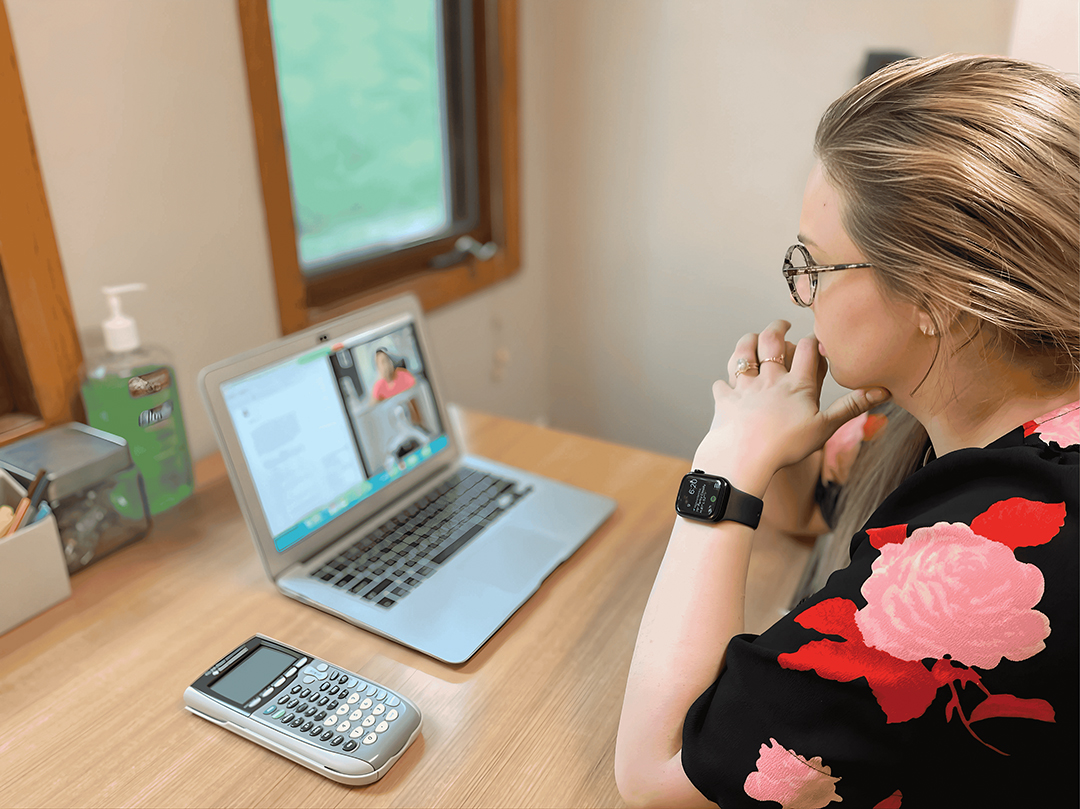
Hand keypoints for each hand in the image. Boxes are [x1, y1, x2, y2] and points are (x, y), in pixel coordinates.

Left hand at [692, 320, 889, 495]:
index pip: (808, 349)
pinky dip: (725, 383)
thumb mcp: (825, 427)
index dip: (813, 340)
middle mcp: (769, 379)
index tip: (816, 339)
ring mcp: (745, 387)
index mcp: (797, 384)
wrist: (744, 458)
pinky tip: (727, 385)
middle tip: (782, 324)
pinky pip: (722, 385)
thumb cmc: (786, 446)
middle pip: (772, 341)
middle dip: (777, 327)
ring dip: (747, 342)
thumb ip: (851, 407)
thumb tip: (882, 390)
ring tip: (753, 339)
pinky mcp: (725, 400)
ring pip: (743, 354)